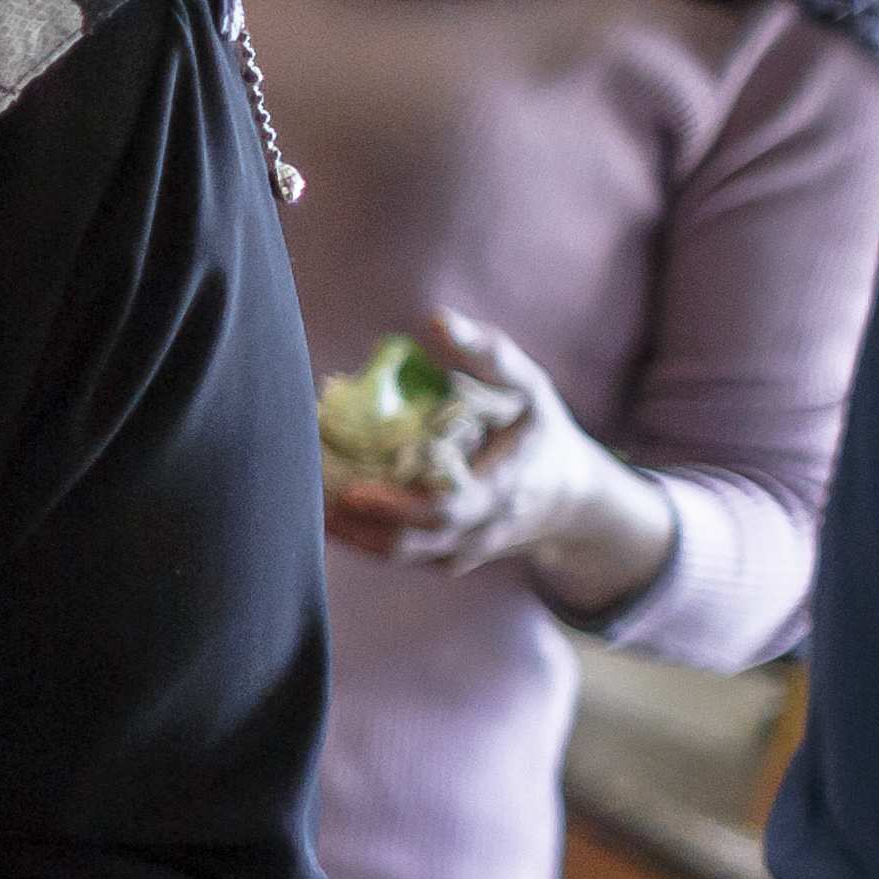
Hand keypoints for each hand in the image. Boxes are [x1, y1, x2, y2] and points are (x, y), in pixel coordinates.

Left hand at [323, 306, 678, 617]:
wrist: (572, 496)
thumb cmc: (541, 430)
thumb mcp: (530, 388)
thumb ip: (490, 355)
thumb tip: (438, 321)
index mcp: (501, 490)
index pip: (446, 511)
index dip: (396, 507)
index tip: (352, 489)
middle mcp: (480, 530)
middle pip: (411, 544)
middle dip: (356, 525)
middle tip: (310, 493)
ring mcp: (463, 550)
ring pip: (400, 556)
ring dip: (351, 534)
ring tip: (307, 502)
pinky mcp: (448, 558)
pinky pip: (402, 556)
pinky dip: (364, 537)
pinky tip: (329, 511)